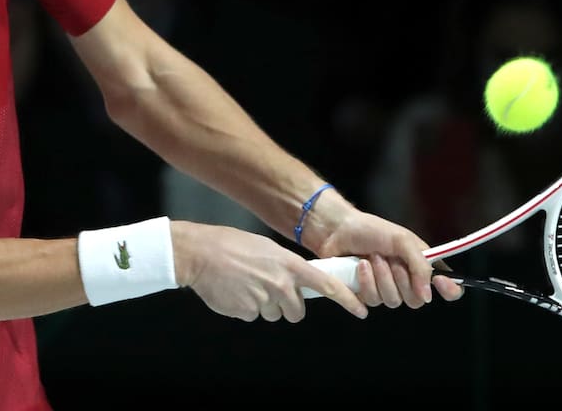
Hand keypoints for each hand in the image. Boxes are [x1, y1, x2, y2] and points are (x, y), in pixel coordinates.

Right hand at [172, 221, 367, 321]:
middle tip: (270, 289)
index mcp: (288, 264)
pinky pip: (253, 315)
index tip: (361, 310)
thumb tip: (295, 286)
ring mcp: (263, 300)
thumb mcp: (267, 249)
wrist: (200, 253)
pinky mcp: (246, 312)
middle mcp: (280, 284)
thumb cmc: (233, 246)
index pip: (326, 285)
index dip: (346, 300)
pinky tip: (234, 290)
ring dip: (264, 306)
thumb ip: (285, 268)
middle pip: (296, 311)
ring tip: (246, 284)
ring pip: (273, 314)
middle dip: (287, 306)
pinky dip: (246, 307)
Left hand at [314, 209, 465, 309]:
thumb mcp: (402, 241)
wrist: (338, 230)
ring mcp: (387, 288)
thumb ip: (420, 266)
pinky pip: (373, 301)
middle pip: (417, 300)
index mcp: (422, 264)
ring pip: (393, 301)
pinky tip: (360, 266)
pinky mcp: (367, 294)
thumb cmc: (372, 230)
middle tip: (390, 259)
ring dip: (382, 278)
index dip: (450, 291)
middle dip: (402, 279)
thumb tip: (428, 296)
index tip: (440, 282)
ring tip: (372, 258)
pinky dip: (367, 282)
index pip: (448, 287)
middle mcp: (407, 280)